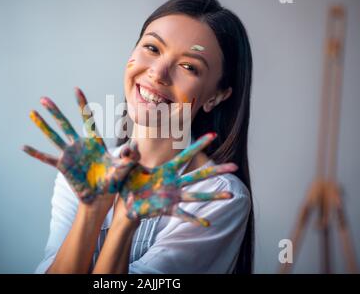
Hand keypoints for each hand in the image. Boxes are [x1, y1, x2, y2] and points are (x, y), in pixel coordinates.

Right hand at [22, 88, 139, 202]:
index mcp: (94, 141)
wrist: (101, 196)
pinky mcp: (63, 166)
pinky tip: (24, 147)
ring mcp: (69, 154)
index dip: (81, 104)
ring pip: (54, 136)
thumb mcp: (123, 168)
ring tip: (32, 112)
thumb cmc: (112, 181)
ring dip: (43, 125)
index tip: (76, 89)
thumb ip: (129, 157)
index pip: (87, 118)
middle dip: (54, 111)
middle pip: (65, 124)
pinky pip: (47, 158)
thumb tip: (134, 147)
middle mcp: (79, 145)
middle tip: (44, 98)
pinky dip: (35, 153)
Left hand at [119, 133, 236, 226]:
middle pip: (198, 175)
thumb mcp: (129, 168)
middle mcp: (174, 183)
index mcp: (167, 170)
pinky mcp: (168, 209)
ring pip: (196, 195)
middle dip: (216, 170)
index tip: (213, 135)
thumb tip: (129, 146)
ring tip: (230, 195)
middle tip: (235, 166)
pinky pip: (184, 214)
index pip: (185, 155)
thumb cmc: (128, 183)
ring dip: (214, 195)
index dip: (199, 145)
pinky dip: (195, 219)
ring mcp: (173, 196)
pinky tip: (208, 223)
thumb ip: (129, 157)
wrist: (125, 203)